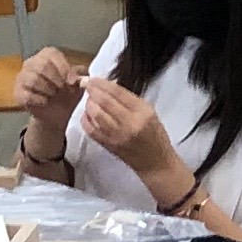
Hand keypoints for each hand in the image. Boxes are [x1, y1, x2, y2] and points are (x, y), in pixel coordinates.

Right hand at [13, 45, 85, 155]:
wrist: (58, 114)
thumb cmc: (68, 94)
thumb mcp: (78, 83)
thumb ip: (81, 75)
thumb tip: (82, 75)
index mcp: (46, 56)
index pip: (51, 54)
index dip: (63, 68)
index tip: (72, 81)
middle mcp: (31, 63)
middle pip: (41, 65)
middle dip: (56, 79)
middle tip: (63, 89)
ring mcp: (22, 78)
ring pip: (33, 79)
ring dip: (48, 89)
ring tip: (54, 95)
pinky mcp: (18, 93)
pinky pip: (27, 95)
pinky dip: (39, 100)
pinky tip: (45, 102)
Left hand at [77, 76, 192, 207]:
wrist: (155, 163)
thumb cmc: (156, 135)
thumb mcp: (150, 112)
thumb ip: (130, 100)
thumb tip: (108, 87)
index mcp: (142, 112)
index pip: (118, 93)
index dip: (102, 83)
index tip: (93, 78)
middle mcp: (128, 123)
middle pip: (105, 102)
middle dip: (92, 91)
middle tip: (86, 84)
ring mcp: (116, 136)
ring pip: (96, 115)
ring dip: (89, 104)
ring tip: (90, 99)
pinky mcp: (108, 145)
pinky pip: (91, 130)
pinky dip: (86, 119)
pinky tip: (87, 114)